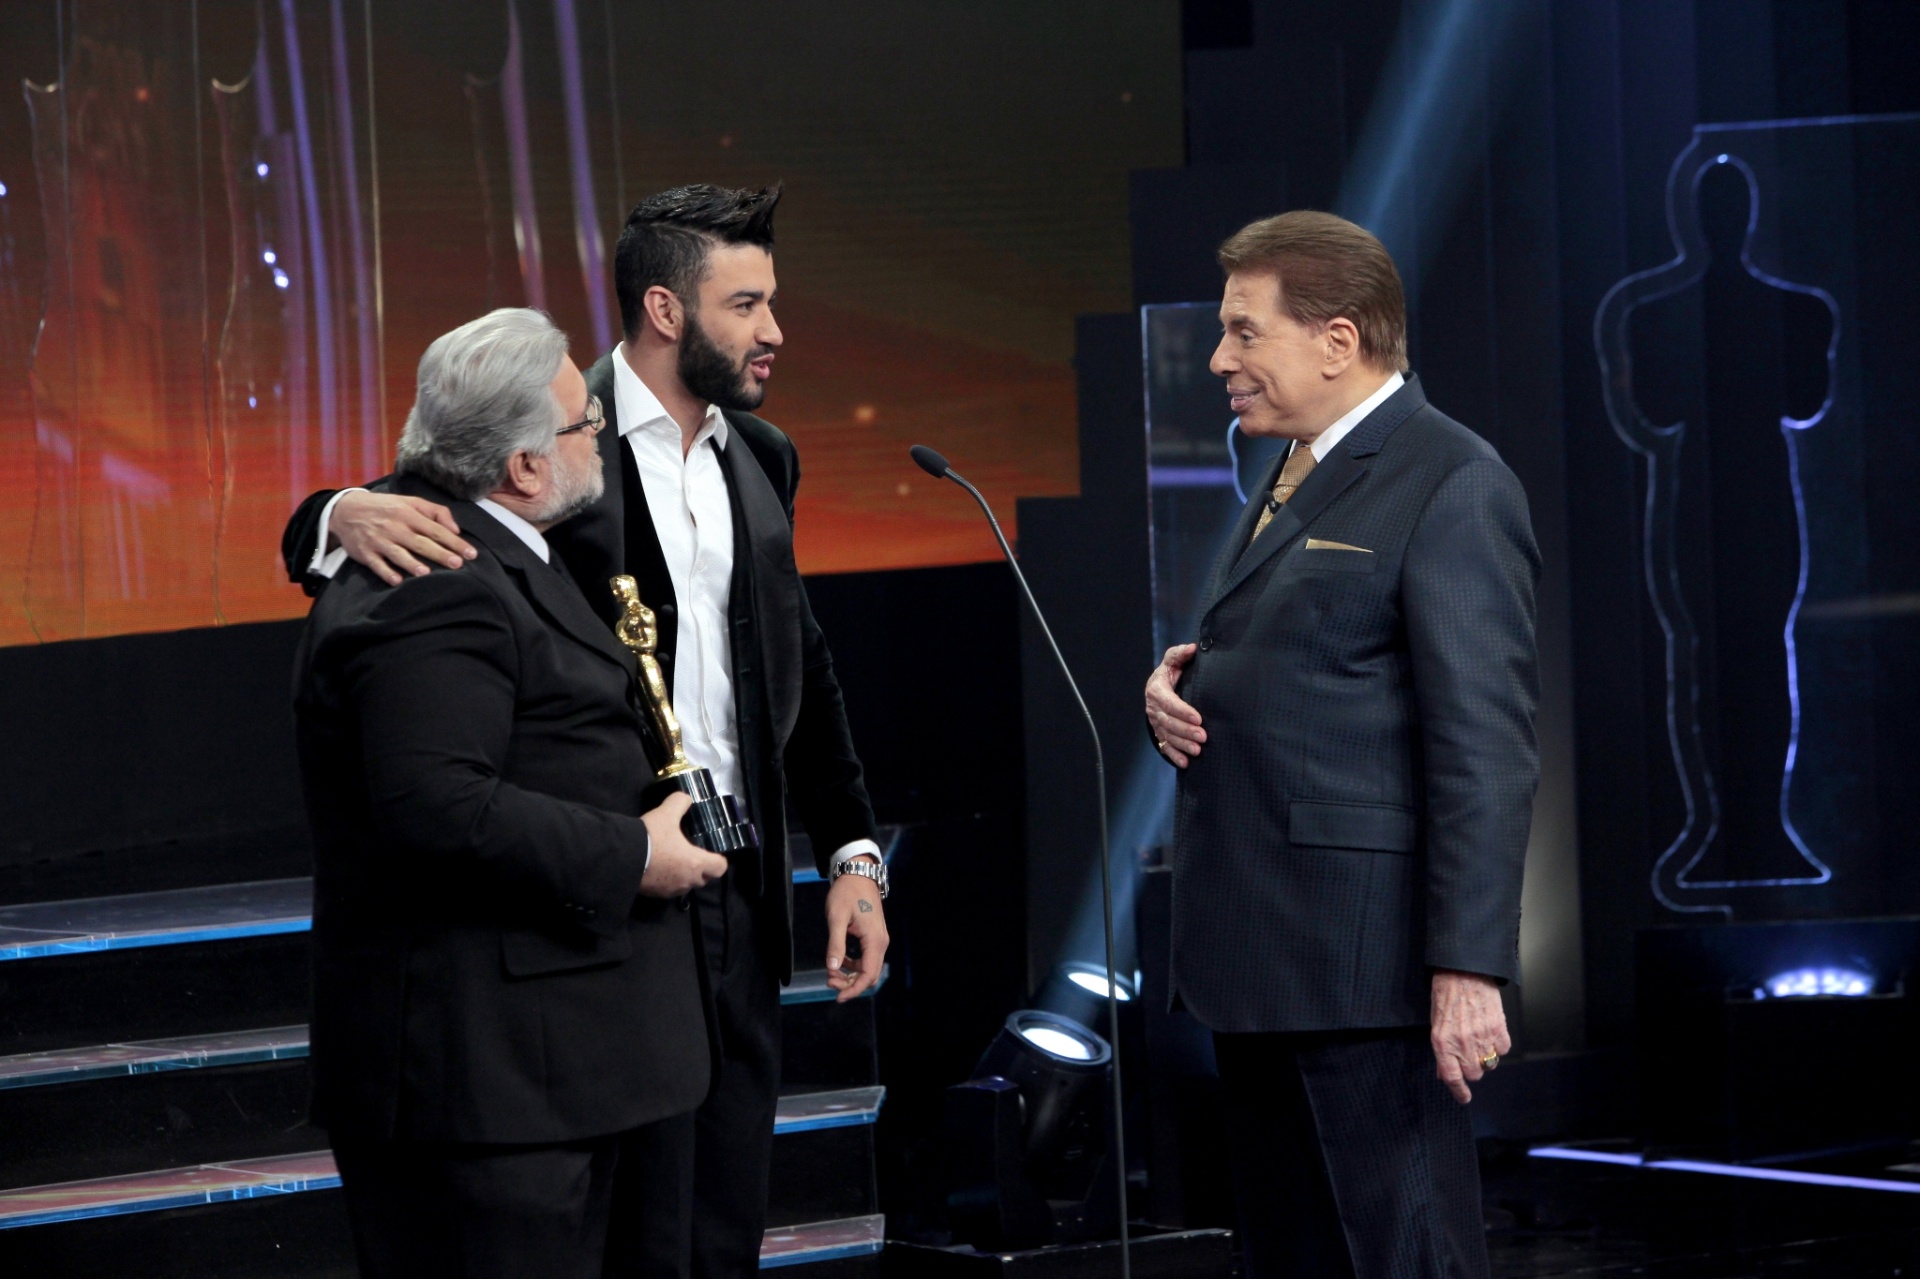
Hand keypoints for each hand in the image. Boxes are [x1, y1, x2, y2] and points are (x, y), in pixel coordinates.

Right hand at [333, 490, 475, 585]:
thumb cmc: (387, 507)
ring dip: (411, 564)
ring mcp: (379, 540)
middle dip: (439, 554)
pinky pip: (376, 564)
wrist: (346, 509)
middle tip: (457, 564)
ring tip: (426, 573)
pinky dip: (386, 572)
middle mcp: (395, 527)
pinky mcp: (365, 552)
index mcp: (408, 514)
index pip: (436, 530)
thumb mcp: (411, 502)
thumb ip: (436, 512)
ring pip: (398, 553)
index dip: (455, 542)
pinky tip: (397, 581)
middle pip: (420, 543)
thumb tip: (456, 530)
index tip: (471, 554)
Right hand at [637, 793, 729, 897]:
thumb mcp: (666, 813)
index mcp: (696, 862)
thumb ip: (679, 803)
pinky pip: (668, 889)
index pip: (720, 868)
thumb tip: (685, 799)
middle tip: (691, 855)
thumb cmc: (651, 837)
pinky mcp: (655, 894)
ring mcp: (671, 890)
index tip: (711, 852)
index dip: (718, 859)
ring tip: (673, 862)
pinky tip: (658, 869)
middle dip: (701, 869)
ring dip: (684, 876)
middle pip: (704, 878)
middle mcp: (687, 880)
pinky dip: (667, 881)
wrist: (622, 857)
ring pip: (686, 885)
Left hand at [824, 858, 888, 1003]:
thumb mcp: (836, 918)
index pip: (868, 975)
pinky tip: (839, 963)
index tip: (838, 997)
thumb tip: (832, 969)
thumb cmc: (846, 893)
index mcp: (874, 940)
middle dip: (849, 984)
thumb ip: (835, 945)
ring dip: (850, 976)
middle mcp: (880, 942)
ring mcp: (879, 940)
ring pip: (868, 969)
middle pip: (869, 975)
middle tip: (828, 981)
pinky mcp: (874, 937)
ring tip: (831, 973)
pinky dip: (853, 966)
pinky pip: (866, 959)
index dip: (853, 990)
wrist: (857, 874)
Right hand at [1146, 643, 1204, 767]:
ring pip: (1167, 736)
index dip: (1183, 712)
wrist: (1159, 687)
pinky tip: (1185, 763)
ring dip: (1182, 745)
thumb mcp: (1172, 661)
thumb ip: (1180, 654)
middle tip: (1203, 737)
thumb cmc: (1170, 673)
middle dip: (1185, 731)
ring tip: (1198, 751)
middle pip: (1169, 722)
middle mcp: (1154, 708)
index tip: (1199, 719)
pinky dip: (1174, 755)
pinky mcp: (1159, 732)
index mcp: (1157, 690)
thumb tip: (1193, 648)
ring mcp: (1156, 722)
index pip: (1169, 703)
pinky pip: (1164, 746)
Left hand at [1429, 970, 1511, 1103]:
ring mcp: (1482, 1036)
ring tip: (1479, 1038)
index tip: (1464, 1098)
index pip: (1451, 1077)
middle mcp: (1462, 1043)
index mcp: (1442, 1042)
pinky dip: (1498, 1044)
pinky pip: (1503, 1049)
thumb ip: (1441, 1050)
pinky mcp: (1499, 1028)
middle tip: (1469, 1053)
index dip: (1458, 1091)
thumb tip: (1444, 1072)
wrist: (1464, 970)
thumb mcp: (1436, 1022)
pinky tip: (1491, 1031)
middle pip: (1474, 1073)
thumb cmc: (1446, 993)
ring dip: (1485, 1056)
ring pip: (1490, 1063)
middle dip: (1472, 1068)